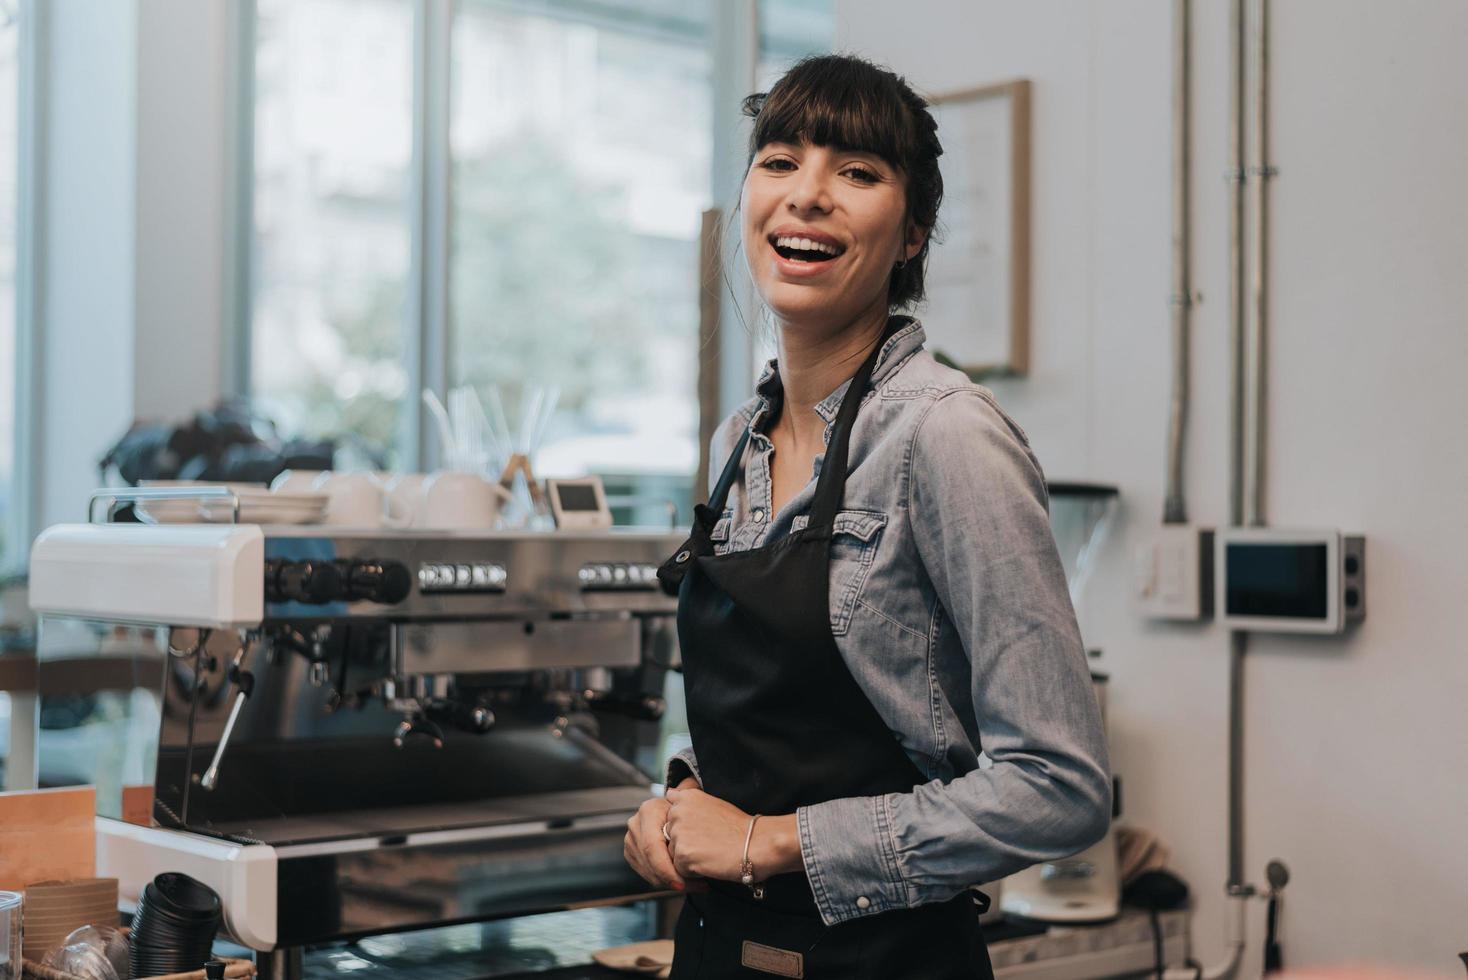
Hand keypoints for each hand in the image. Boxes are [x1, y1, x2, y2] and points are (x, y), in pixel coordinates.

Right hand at [624, 795, 692, 891]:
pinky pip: (647, 873)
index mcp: (649, 811)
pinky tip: (683, 880)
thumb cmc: (686, 808)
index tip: (682, 884)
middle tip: (694, 887)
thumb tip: (689, 836)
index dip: (666, 869)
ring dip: (669, 883)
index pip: (652, 847)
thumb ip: (688, 818)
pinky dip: (664, 880)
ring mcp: (631, 839)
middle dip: (670, 880)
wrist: (674, 808)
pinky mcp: (631, 852)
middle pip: (649, 862)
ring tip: (694, 884)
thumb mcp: (689, 807)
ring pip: (648, 871)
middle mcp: (636, 824)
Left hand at [664, 786, 802, 882]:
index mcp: (686, 797)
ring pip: (674, 855)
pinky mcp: (683, 854)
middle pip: (671, 838)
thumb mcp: (713, 803)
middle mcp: (678, 812)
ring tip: (712, 852)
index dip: (689, 828)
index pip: (672, 818)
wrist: (757, 844)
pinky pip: (680, 870)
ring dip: (690, 858)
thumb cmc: (739, 827)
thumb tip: (669, 793)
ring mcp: (679, 833)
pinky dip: (693, 872)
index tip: (706, 830)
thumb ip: (689, 801)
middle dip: (687, 844)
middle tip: (711, 843)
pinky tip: (711, 862)